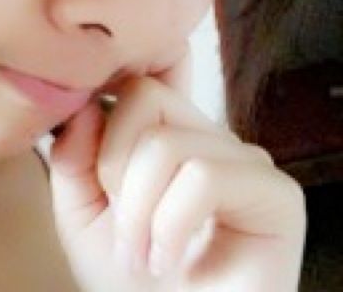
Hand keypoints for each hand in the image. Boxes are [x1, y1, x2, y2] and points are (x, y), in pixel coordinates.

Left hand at [46, 54, 305, 290]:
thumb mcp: (81, 212)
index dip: (100, 113)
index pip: (134, 79)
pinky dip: (171, 224)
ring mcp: (244, 161)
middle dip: (112, 166)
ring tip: (140, 255)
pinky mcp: (276, 195)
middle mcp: (209, 136)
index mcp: (168, 131)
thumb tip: (85, 108)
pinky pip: (204, 176)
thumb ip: (74, 157)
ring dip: (137, 211)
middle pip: (144, 96)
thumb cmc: (129, 279)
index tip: (91, 174)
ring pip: (168, 142)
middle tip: (119, 229)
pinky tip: (168, 261)